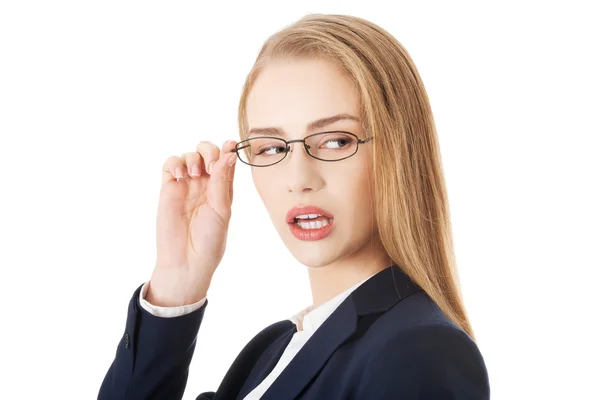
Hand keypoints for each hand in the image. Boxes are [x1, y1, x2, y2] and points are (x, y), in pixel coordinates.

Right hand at [147, 139, 237, 306]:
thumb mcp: (222, 209)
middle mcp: (205, 184)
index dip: (228, 150)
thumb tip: (229, 154)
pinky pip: (170, 165)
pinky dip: (175, 163)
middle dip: (209, 151)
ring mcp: (186, 185)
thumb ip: (222, 182)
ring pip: (189, 155)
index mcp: (223, 188)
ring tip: (194, 176)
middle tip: (210, 166)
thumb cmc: (209, 241)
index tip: (231, 144)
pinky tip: (180, 176)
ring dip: (193, 158)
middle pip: (207, 152)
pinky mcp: (168, 189)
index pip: (226, 161)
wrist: (186, 261)